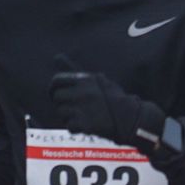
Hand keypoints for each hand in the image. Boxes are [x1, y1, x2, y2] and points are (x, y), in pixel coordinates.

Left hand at [51, 70, 165, 151]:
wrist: (131, 118)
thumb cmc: (115, 99)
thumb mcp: (98, 80)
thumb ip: (75, 70)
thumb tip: (56, 56)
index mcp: (85, 79)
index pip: (57, 80)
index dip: (54, 87)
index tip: (55, 93)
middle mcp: (82, 92)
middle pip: (57, 97)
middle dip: (61, 103)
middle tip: (71, 108)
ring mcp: (82, 109)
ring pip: (61, 112)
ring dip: (69, 116)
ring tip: (82, 117)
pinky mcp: (85, 124)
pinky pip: (69, 126)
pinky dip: (75, 128)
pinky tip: (85, 126)